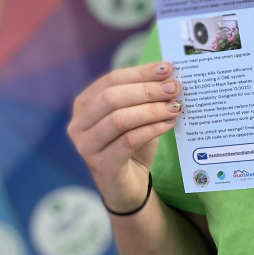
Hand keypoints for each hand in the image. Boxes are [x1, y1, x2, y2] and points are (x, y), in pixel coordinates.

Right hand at [68, 62, 182, 211]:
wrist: (128, 185)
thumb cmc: (132, 146)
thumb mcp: (138, 116)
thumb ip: (146, 97)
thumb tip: (168, 77)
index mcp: (84, 104)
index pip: (111, 80)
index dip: (139, 72)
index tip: (166, 69)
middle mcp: (79, 124)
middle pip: (112, 98)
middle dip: (146, 90)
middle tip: (173, 89)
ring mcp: (86, 146)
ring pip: (119, 120)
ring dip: (151, 110)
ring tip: (174, 107)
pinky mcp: (101, 166)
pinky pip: (128, 141)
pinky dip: (151, 129)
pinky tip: (168, 124)